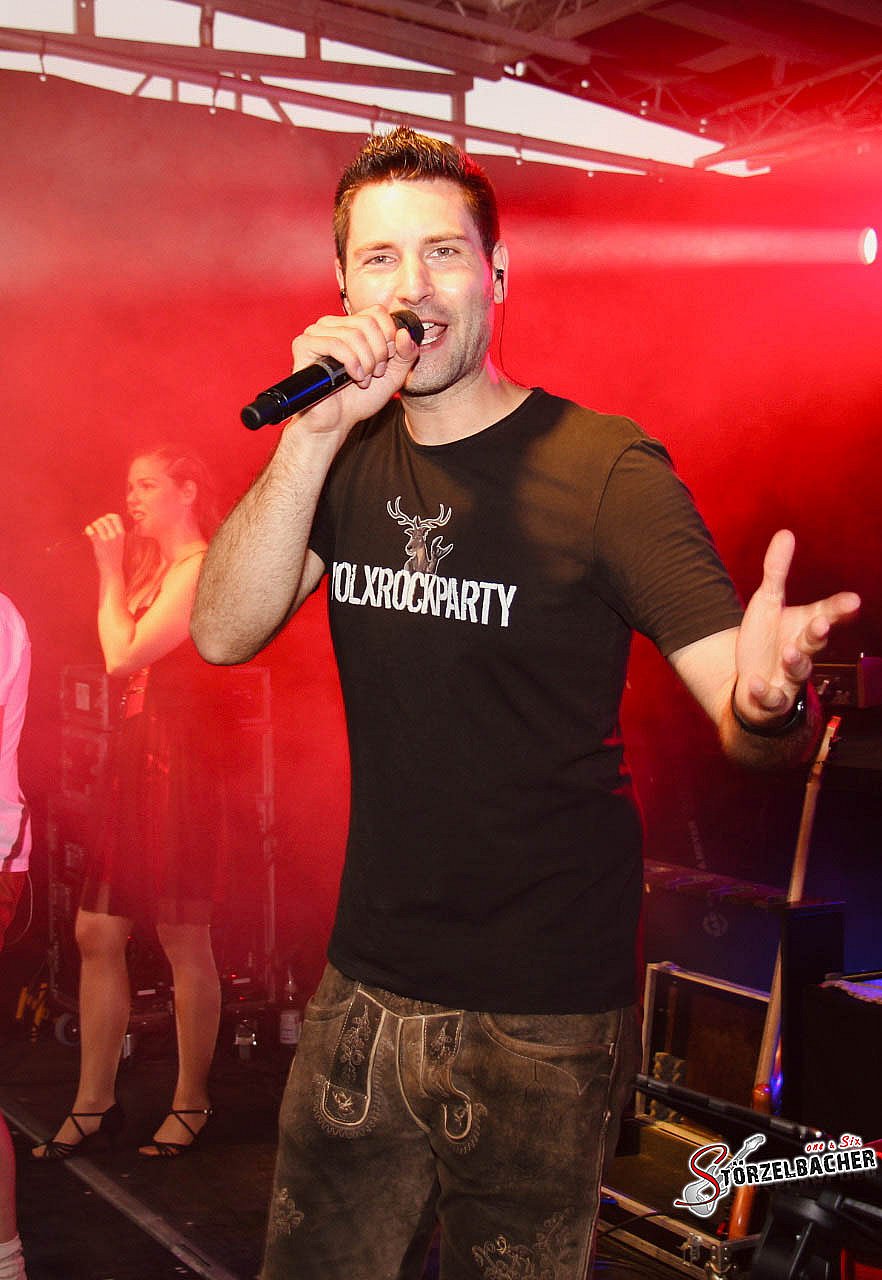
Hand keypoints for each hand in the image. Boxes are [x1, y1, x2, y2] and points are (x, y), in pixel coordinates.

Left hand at [84, 512, 126, 574]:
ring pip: (97, 524)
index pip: (116, 517)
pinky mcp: (99, 543)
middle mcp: (115, 535)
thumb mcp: (120, 542)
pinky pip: (91, 530)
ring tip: (92, 531)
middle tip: (96, 528)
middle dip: (98, 522)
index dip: (108, 516)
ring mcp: (107, 539)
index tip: (105, 519)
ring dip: (93, 526)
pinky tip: (87, 533)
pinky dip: (88, 529)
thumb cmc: (114, 555)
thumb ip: (115, 532)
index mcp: (122, 534)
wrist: (112, 569)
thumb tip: (104, 520)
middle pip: (104, 519)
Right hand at [287, 305, 419, 436]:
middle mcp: (333, 324)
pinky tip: (354, 377)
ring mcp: (316, 333)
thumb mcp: (393, 375)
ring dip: (366, 361)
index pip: (377, 312)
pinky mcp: (304, 345)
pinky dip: (351, 362)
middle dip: (378, 352)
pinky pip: (335, 343)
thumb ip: (406, 354)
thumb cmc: (360, 398)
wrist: (337, 421)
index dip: (388, 337)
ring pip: (353, 334)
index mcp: (351, 325)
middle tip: (375, 373)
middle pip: (367, 323)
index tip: (386, 361)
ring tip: (363, 379)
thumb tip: (405, 332)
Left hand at [734, 529, 860, 726]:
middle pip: (815, 642)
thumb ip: (776, 571)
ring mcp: (788, 677)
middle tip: (821, 623)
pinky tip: (755, 682)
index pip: (826, 614)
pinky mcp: (771, 699)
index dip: (839, 609)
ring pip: (799, 673)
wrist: (750, 683)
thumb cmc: (765, 640)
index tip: (853, 601)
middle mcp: (802, 652)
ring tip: (791, 651)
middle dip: (819, 633)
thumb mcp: (767, 602)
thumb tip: (786, 533)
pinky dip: (764, 692)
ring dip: (797, 662)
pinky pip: (770, 699)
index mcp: (805, 627)